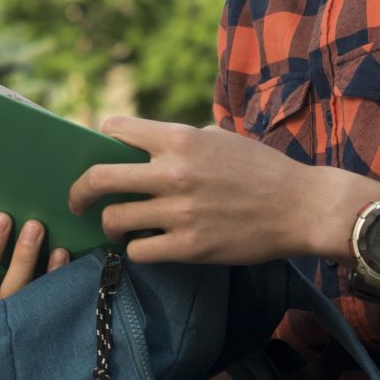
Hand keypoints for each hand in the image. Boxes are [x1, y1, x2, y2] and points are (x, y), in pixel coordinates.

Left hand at [68, 116, 323, 265]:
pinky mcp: (190, 247)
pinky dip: (136, 249)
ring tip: (118, 226)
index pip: (114, 129)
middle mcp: (173, 172)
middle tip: (77, 200)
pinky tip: (146, 245)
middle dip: (79, 191)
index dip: (101, 140)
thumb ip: (180, 140)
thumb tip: (142, 145)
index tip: (100, 153)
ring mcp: (179, 212)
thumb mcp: (219, 138)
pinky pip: (138, 251)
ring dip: (110, 224)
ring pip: (114, 220)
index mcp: (179, 138)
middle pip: (98, 178)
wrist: (301, 207)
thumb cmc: (262, 169)